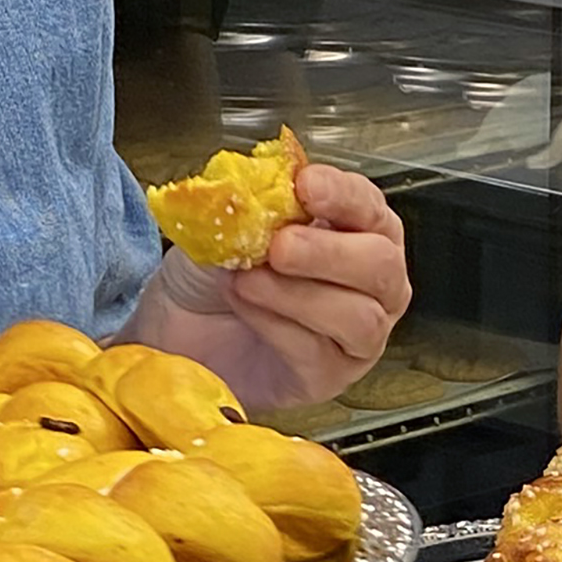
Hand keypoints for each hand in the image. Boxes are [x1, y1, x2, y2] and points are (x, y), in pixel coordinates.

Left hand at [131, 163, 409, 410]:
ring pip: (359, 317)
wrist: (180, 330)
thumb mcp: (225, 228)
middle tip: (280, 247)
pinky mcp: (329, 376)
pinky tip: (245, 307)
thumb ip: (251, 209)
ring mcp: (358, 335)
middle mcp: (372, 283)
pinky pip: (319, 353)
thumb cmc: (217, 274)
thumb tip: (256, 191)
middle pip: (381, 265)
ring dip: (299, 295)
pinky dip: (278, 326)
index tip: (306, 185)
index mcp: (356, 231)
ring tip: (247, 281)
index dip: (344, 195)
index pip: (369, 207)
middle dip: (330, 252)